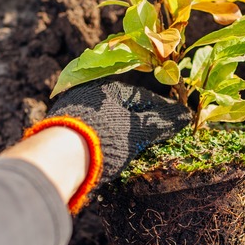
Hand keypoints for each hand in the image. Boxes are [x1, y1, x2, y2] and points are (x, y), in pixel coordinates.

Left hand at [47, 80, 190, 183]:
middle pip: (123, 108)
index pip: (143, 97)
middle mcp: (88, 93)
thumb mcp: (138, 131)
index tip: (176, 124)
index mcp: (108, 86)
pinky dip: (105, 140)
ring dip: (122, 132)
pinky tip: (111, 152)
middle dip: (140, 122)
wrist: (57, 158)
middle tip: (158, 138)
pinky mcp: (61, 130)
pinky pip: (92, 132)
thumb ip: (162, 122)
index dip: (162, 112)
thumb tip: (187, 115)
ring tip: (136, 148)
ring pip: (107, 120)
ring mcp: (72, 111)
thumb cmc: (104, 138)